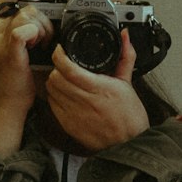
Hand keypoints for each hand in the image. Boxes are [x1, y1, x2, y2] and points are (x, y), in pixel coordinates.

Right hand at [0, 0, 54, 154]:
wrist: (6, 105)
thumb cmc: (16, 81)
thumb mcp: (22, 50)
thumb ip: (29, 32)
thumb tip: (49, 21)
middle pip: (23, 4)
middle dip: (43, 17)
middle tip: (47, 37)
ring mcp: (0, 41)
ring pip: (26, 15)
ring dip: (43, 28)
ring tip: (44, 45)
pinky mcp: (8, 52)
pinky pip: (22, 31)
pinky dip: (35, 34)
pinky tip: (40, 46)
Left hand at [44, 33, 149, 151]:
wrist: (129, 144)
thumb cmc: (130, 117)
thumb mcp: (128, 84)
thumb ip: (125, 57)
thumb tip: (125, 36)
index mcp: (99, 89)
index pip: (68, 68)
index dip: (59, 55)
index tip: (61, 50)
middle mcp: (85, 102)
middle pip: (55, 78)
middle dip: (56, 68)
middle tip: (63, 65)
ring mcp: (75, 115)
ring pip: (51, 91)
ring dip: (54, 82)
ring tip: (64, 80)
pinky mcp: (69, 126)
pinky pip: (53, 106)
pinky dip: (55, 97)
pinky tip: (66, 96)